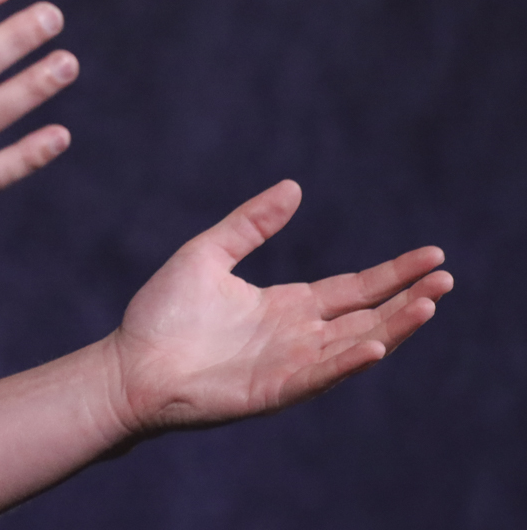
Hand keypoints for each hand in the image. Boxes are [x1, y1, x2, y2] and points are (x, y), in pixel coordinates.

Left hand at [106, 180, 451, 435]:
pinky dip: (348, 362)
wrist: (129, 365)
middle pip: (367, 315)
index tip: (432, 255)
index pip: (353, 287)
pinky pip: (319, 375)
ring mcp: (290, 365)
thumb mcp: (208, 254)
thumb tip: (293, 186)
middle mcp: (297, 336)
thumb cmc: (161, 315)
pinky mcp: (274, 390)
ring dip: (393, 328)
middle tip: (446, 277)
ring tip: (428, 303)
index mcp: (286, 305)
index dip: (393, 273)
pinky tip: (375, 346)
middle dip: (408, 298)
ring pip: (355, 345)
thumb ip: (251, 224)